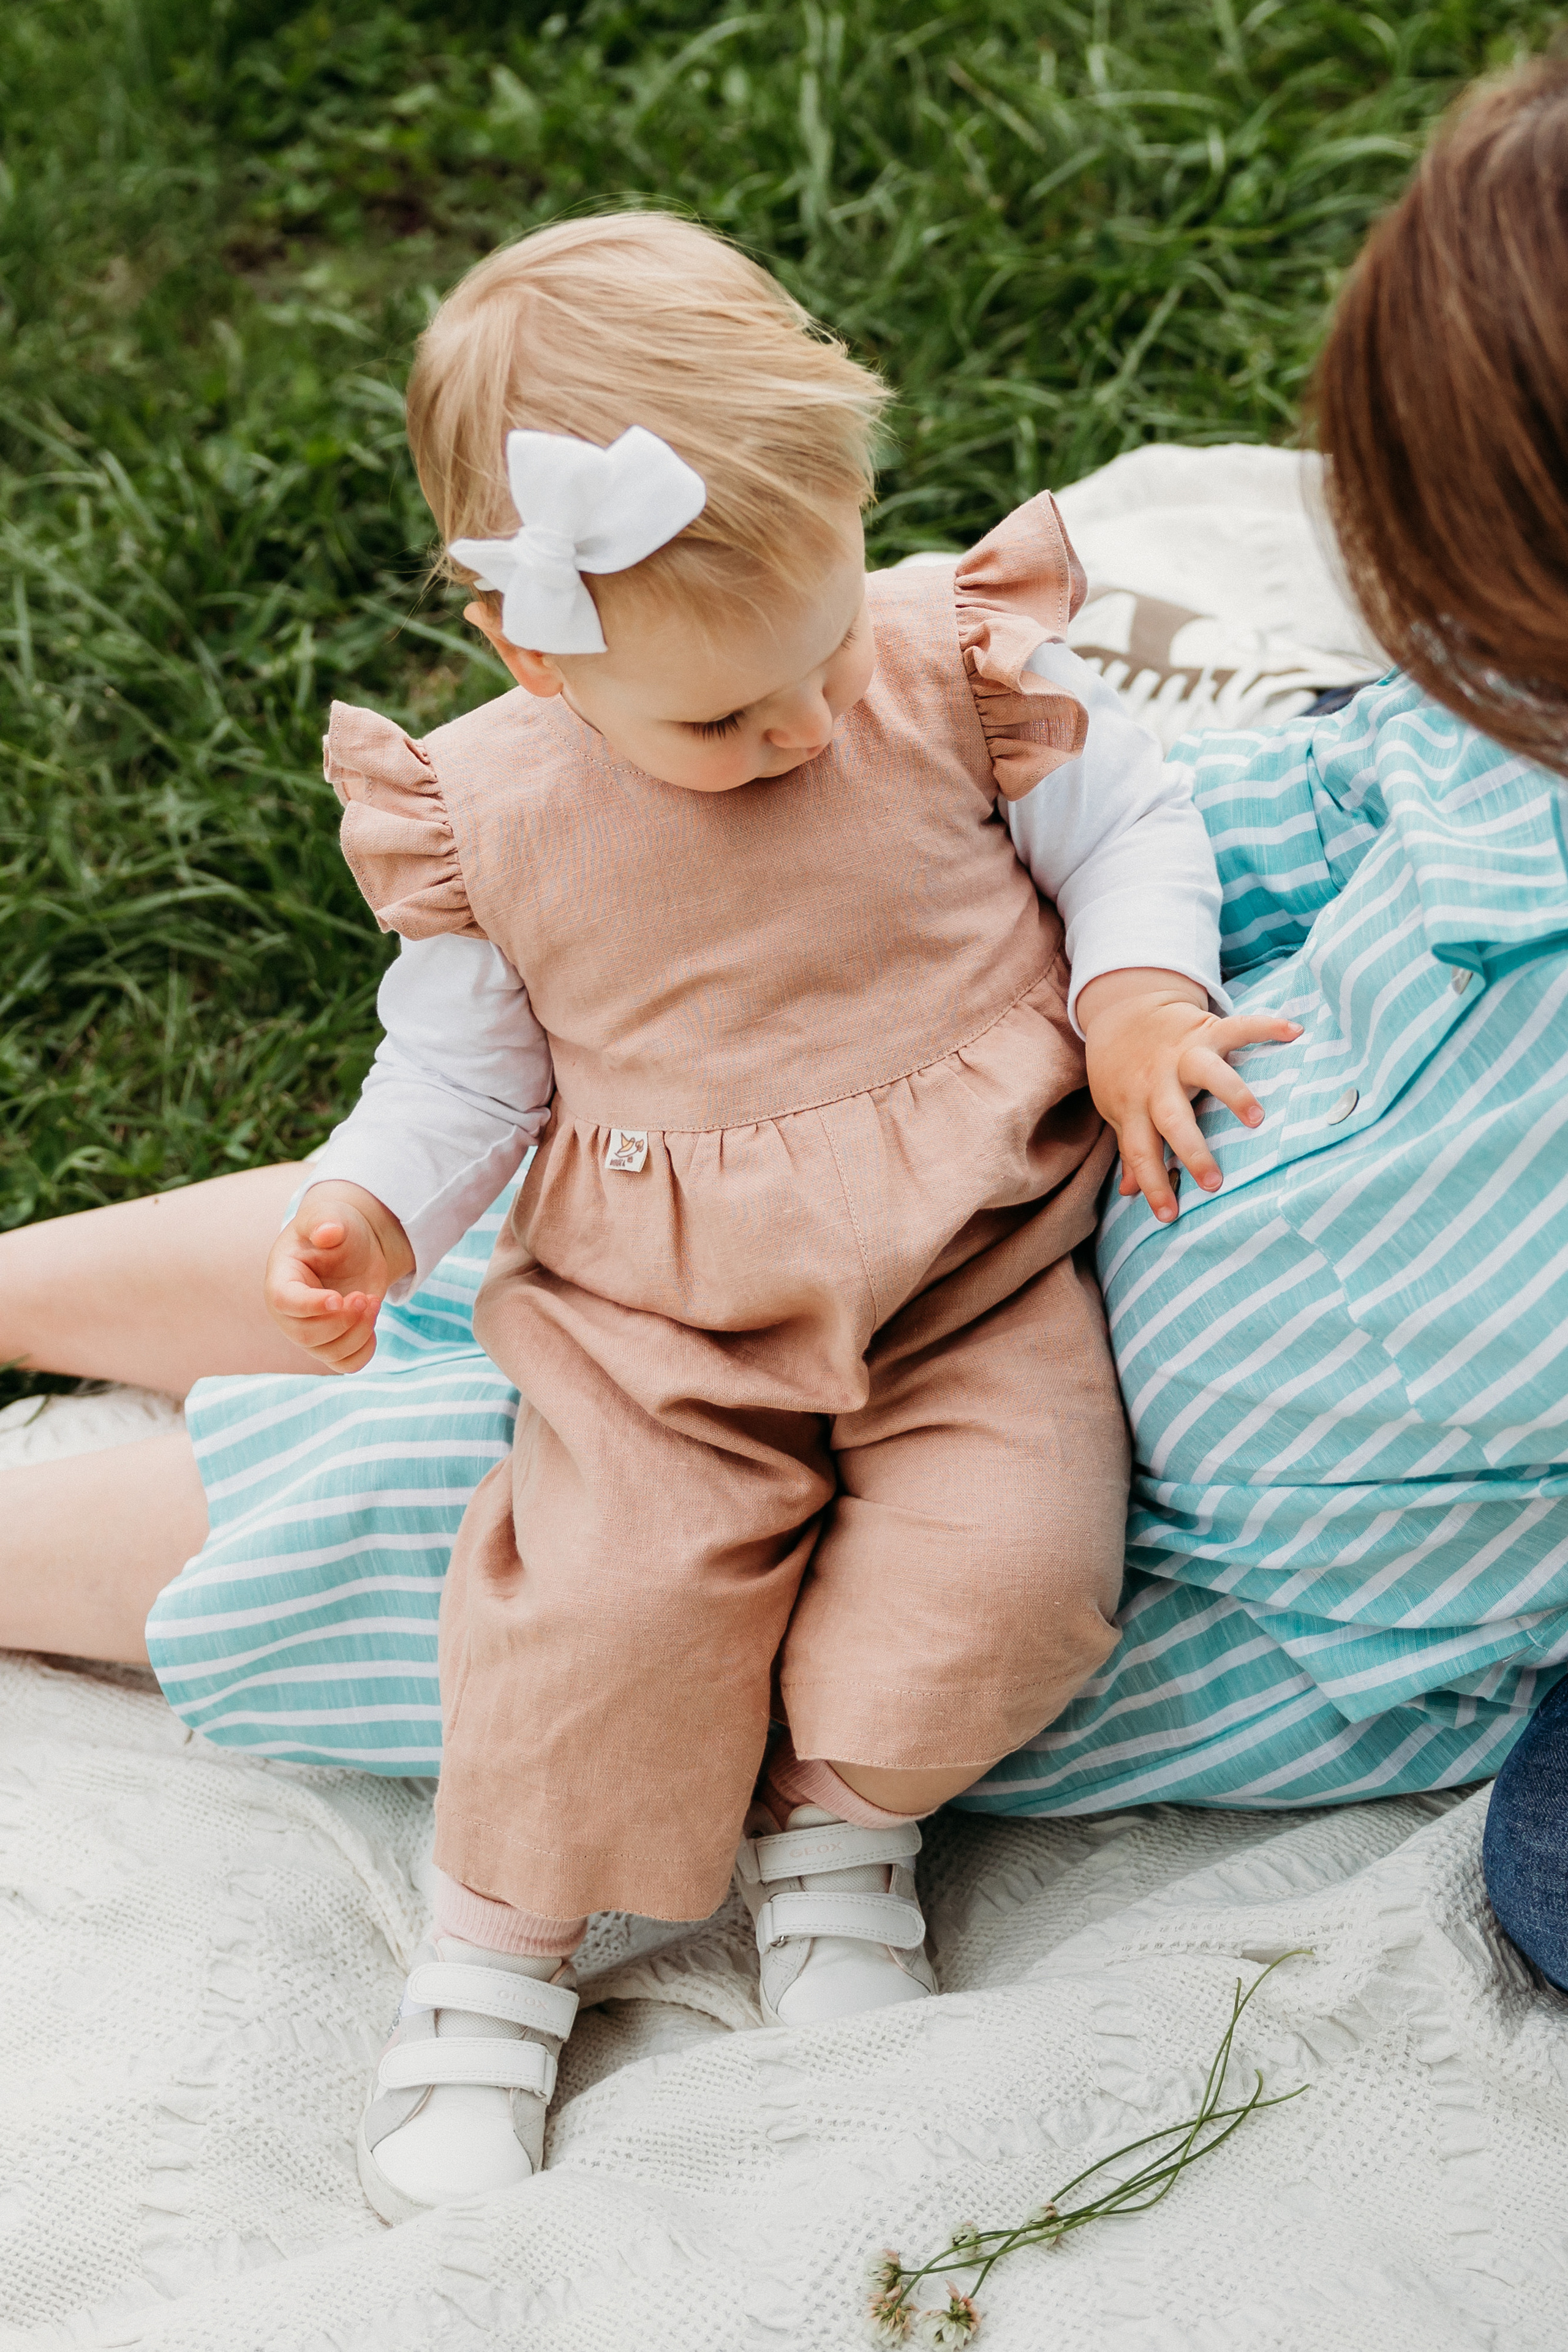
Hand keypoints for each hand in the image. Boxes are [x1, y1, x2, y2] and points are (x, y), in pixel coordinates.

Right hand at [264, 1181, 414, 1373]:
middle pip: (306, 1336)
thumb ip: (325, 1221)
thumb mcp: (331, 1216)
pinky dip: (365, 1351)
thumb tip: (328, 1232)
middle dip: (342, 1321)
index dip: (310, 1306)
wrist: (354, 1247)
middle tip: (365, 1296)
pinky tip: (371, 1321)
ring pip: (329, 1353)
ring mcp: (310, 1332)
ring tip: (373, 1301)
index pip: (284, 1302)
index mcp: (281, 1280)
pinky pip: (346, 1364)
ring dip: (359, 1332)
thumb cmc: (336, 1229)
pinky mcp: (332, 1344)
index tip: (338, 1298)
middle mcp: (289, 1313)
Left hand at [1077, 969, 1301, 1224]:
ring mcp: (1183, 1053)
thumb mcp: (1118, 1111)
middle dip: (1193, 1150)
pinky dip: (1266, 1026)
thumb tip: (1128, 1192)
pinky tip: (1294, 1032)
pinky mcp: (1205, 1029)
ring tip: (1256, 1119)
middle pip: (1172, 1118)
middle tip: (1214, 1182)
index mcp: (1134, 1105)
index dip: (1151, 1184)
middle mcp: (1157, 1081)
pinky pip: (1238, 1027)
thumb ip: (1131, 1149)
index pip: (1140, 1151)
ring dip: (1232, 1093)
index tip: (1168, 1215)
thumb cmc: (1124, 1073)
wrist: (1122, 1014)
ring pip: (1206, 1071)